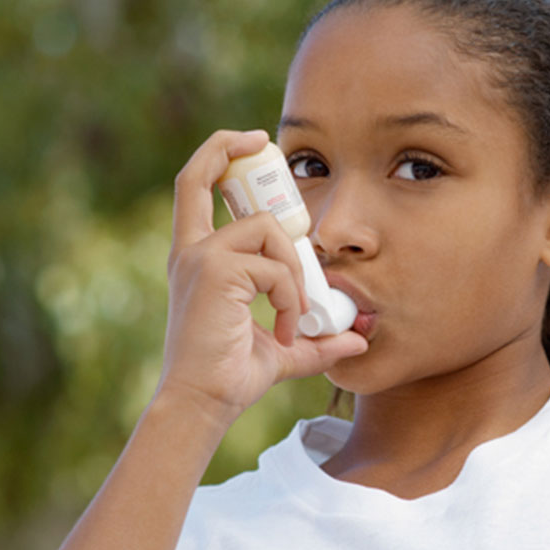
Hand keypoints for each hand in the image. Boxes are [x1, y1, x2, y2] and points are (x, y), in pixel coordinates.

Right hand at [156, 129, 367, 426]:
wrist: (203, 406)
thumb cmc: (231, 379)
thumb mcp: (283, 351)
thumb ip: (317, 339)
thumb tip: (359, 339)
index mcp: (197, 258)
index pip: (194, 186)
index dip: (220, 153)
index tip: (254, 143)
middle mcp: (191, 251)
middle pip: (201, 173)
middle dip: (236, 151)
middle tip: (276, 178)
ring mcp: (200, 258)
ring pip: (268, 230)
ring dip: (294, 272)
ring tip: (296, 315)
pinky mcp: (214, 271)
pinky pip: (276, 268)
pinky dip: (292, 299)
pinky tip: (287, 331)